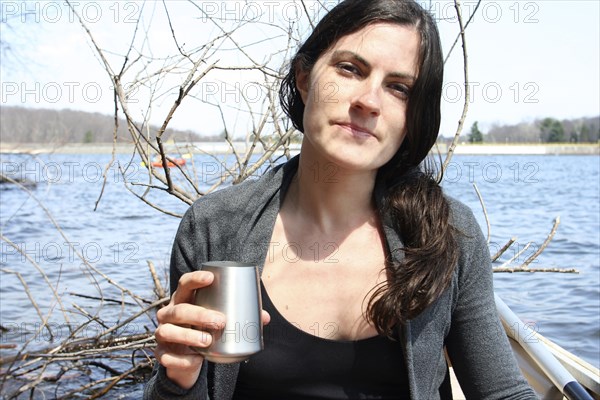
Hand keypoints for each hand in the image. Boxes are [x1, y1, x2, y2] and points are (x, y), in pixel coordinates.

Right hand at [154, 271, 269, 389]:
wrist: (186, 358)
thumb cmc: (204, 330)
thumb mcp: (217, 320)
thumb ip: (240, 316)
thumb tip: (265, 318)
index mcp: (183, 300)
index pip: (184, 284)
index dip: (195, 279)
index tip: (211, 278)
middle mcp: (169, 315)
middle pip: (179, 309)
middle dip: (199, 314)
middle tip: (221, 321)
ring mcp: (162, 334)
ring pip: (167, 331)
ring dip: (188, 335)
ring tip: (208, 340)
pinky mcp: (162, 354)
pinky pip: (166, 357)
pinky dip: (182, 359)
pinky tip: (196, 359)